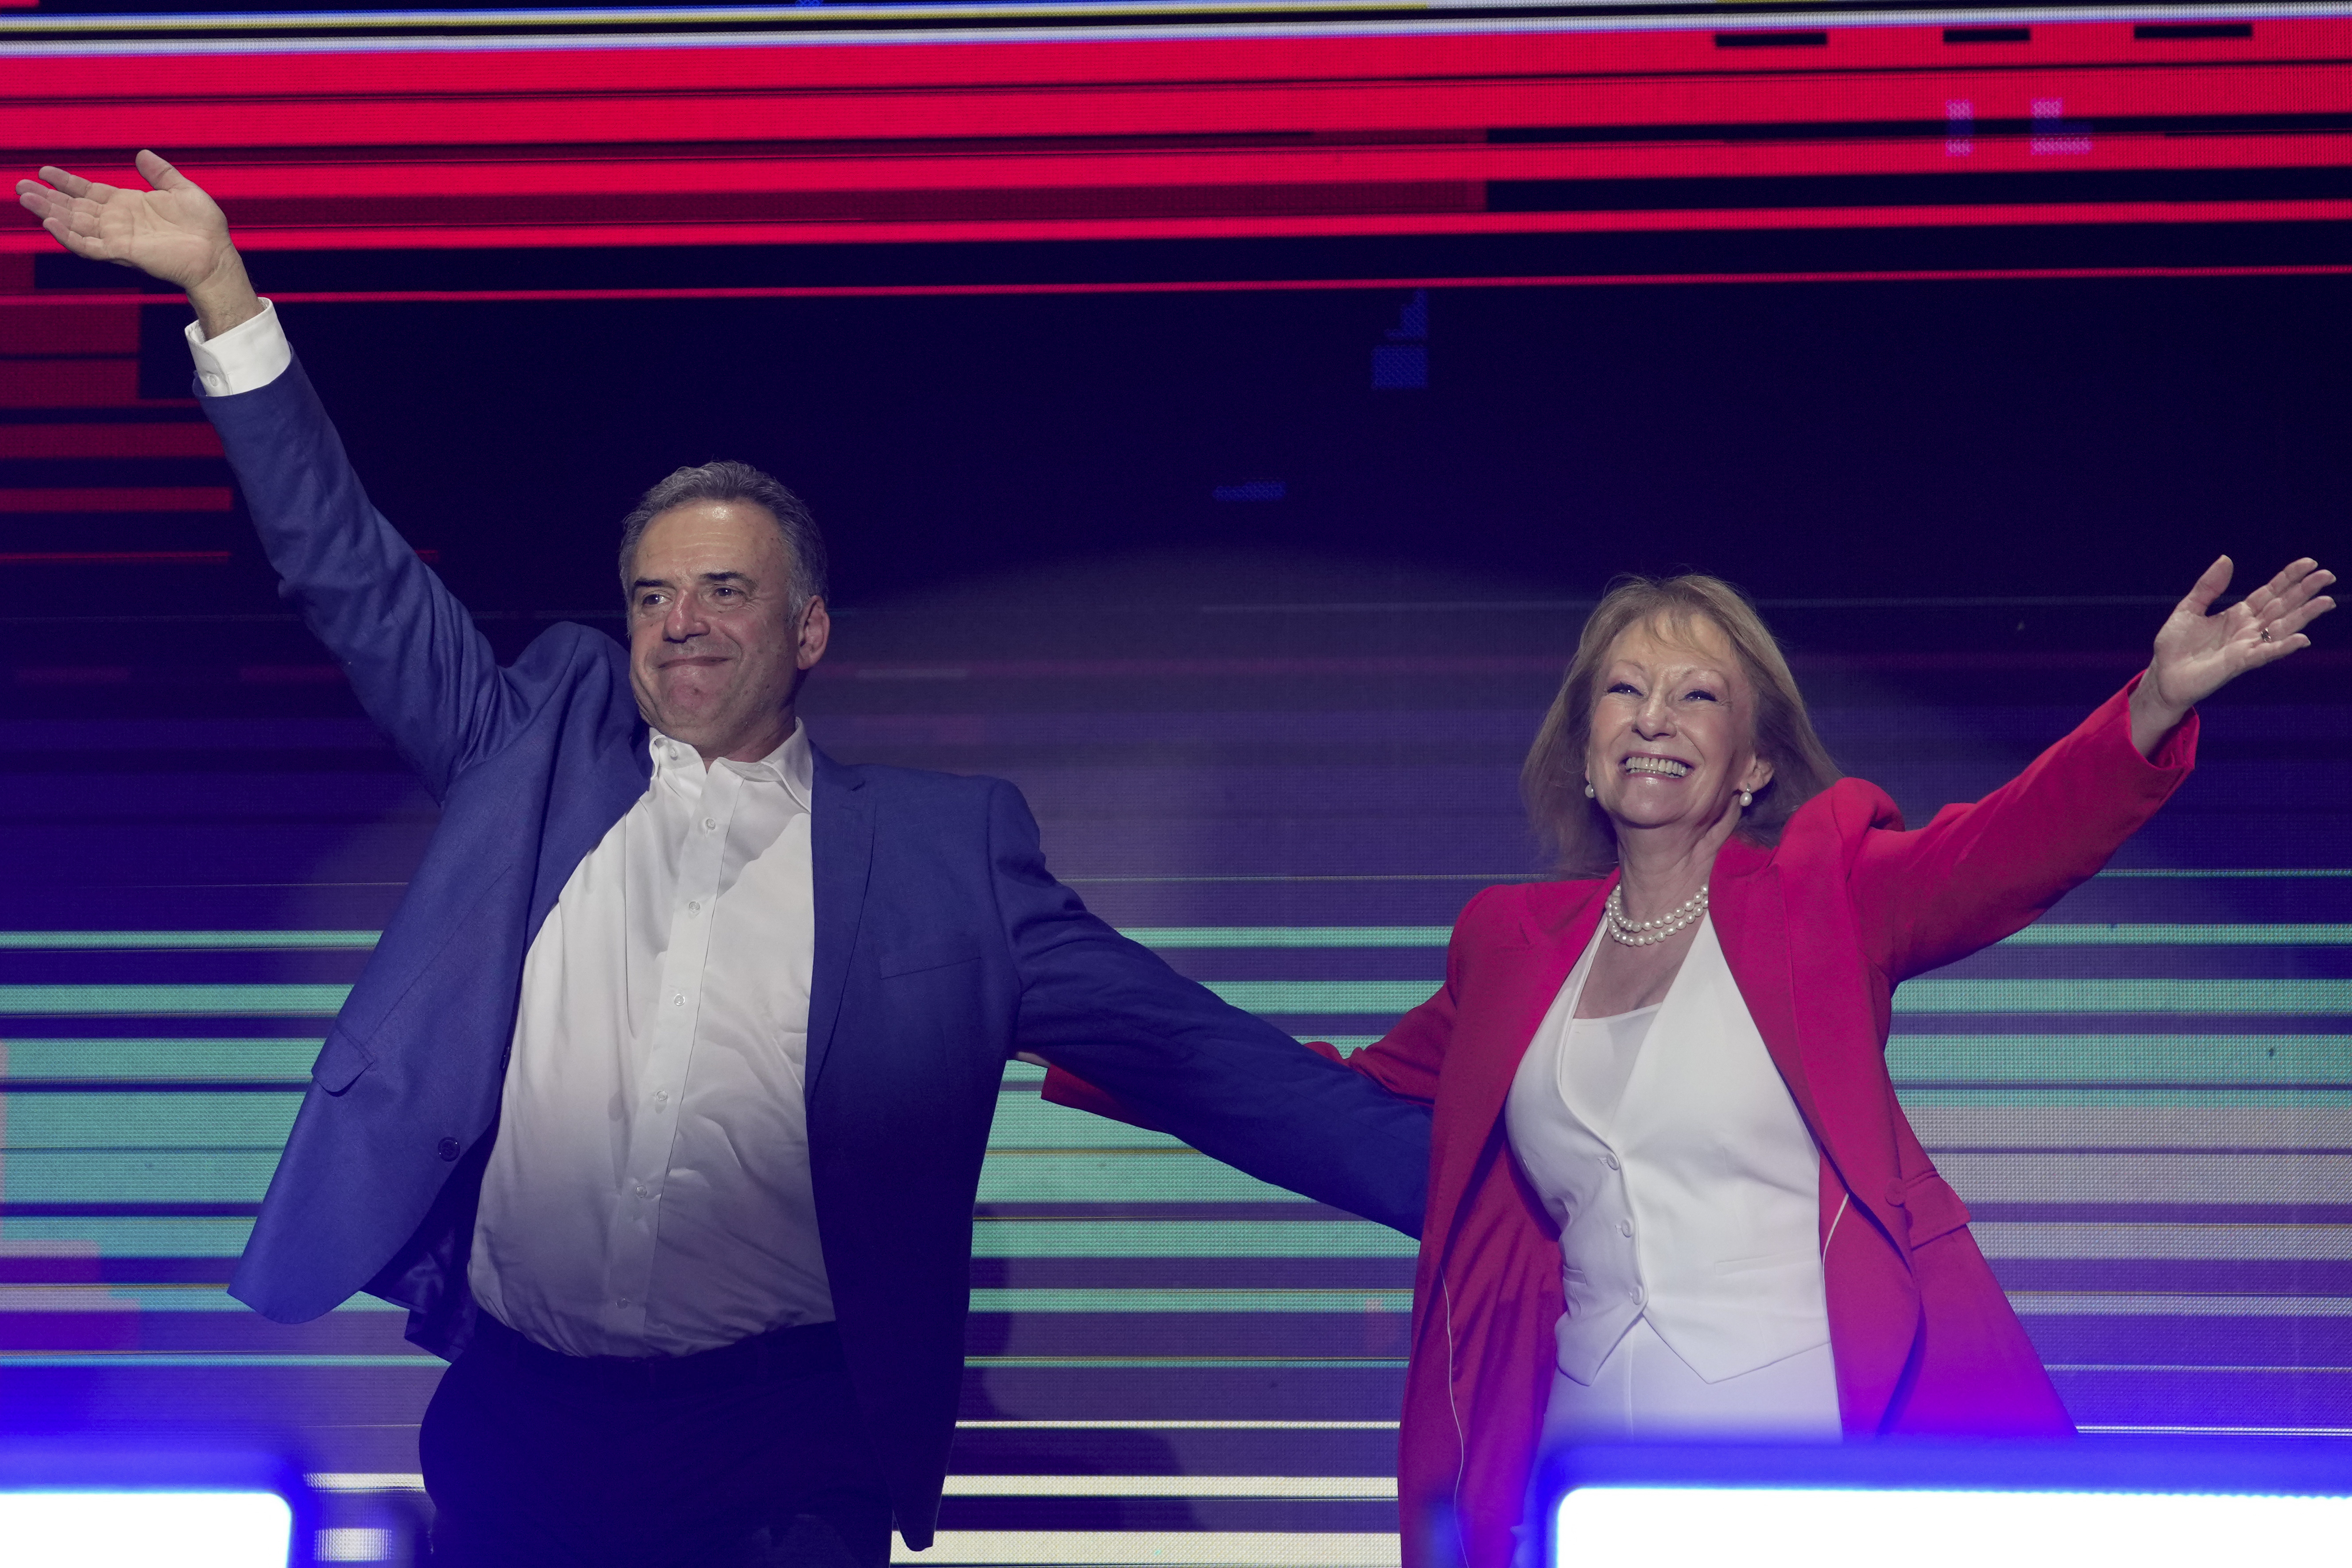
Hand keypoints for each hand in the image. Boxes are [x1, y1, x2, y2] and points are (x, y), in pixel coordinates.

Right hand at [16, 150, 259, 337]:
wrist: (216, 255)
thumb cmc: (205, 227)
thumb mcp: (183, 189)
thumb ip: (161, 172)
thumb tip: (142, 154)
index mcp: (128, 204)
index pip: (88, 192)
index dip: (66, 182)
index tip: (45, 171)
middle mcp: (117, 221)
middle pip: (73, 208)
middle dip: (47, 197)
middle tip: (20, 186)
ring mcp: (117, 237)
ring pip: (74, 224)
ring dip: (49, 212)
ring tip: (25, 198)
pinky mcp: (122, 252)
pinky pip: (88, 245)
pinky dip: (68, 236)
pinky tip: (50, 224)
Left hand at [2130, 555, 2335, 754]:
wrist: (2163, 675)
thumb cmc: (2175, 645)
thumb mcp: (2189, 608)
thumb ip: (2208, 586)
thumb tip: (2226, 558)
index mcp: (2239, 614)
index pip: (2270, 592)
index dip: (2289, 577)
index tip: (2309, 562)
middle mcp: (2249, 629)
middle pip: (2283, 606)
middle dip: (2305, 591)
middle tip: (2328, 575)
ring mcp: (2247, 646)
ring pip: (2282, 627)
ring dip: (2305, 615)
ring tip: (2327, 601)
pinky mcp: (2239, 663)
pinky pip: (2265, 654)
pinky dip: (2283, 647)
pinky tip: (2302, 638)